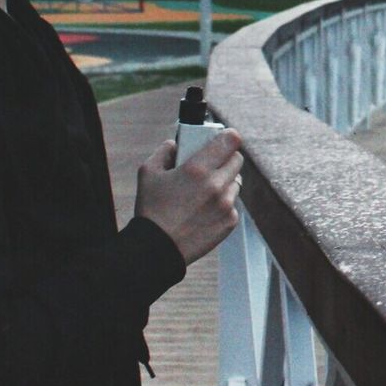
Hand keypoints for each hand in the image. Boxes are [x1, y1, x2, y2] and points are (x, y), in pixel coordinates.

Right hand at [134, 130, 242, 264]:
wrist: (157, 248)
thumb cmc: (151, 209)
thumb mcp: (147, 172)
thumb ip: (164, 151)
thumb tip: (176, 143)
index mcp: (197, 169)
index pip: (230, 140)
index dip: (228, 136)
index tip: (224, 138)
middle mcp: (216, 185)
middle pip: (237, 159)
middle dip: (225, 158)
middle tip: (212, 164)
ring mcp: (226, 204)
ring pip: (236, 182)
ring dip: (225, 182)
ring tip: (206, 191)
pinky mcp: (230, 221)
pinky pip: (233, 204)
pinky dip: (223, 204)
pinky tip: (205, 210)